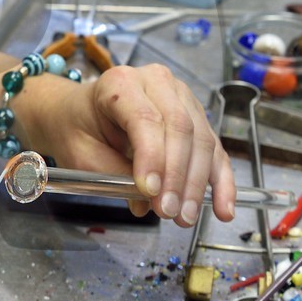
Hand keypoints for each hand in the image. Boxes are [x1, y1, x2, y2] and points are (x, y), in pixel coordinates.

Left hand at [17, 63, 234, 226]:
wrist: (78, 114)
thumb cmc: (78, 129)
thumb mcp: (81, 153)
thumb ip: (112, 176)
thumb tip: (145, 204)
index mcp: (120, 82)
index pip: (145, 119)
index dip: (153, 157)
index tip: (151, 193)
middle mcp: (156, 82)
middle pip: (180, 128)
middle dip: (178, 176)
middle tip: (169, 212)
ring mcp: (181, 96)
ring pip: (201, 140)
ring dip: (198, 184)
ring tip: (185, 218)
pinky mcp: (196, 117)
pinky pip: (213, 150)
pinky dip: (220, 181)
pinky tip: (223, 208)